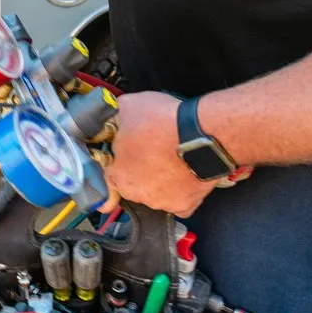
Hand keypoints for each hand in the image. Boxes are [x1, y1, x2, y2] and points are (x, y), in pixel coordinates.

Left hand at [104, 91, 215, 217]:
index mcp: (119, 175)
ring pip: (154, 191)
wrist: (204, 134)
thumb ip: (113, 118)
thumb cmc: (164, 122)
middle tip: (149, 148)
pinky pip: (177, 199)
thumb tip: (110, 122)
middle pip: (131, 182)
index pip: (107, 173)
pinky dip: (179, 188)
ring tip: (169, 156)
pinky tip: (182, 171)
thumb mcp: (128, 106)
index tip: (121, 155)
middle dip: (137, 167)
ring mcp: (162, 203)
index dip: (114, 160)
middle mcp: (137, 195)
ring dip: (158, 178)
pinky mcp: (185, 205)